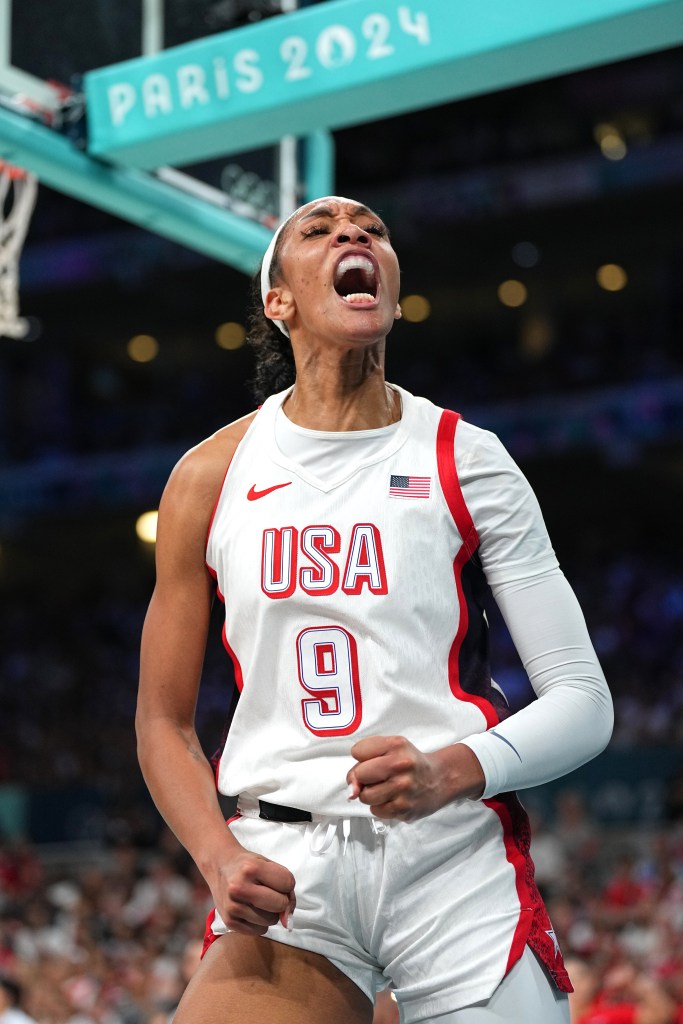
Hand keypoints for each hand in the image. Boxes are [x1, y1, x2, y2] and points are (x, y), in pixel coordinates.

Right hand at [208, 843, 295, 935]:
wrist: (219, 866)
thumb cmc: (247, 865)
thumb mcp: (267, 864)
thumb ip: (285, 887)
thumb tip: (287, 922)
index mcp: (251, 868)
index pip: (287, 883)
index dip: (287, 884)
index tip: (277, 881)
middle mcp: (239, 888)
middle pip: (280, 905)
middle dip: (280, 900)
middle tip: (269, 892)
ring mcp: (232, 906)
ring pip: (271, 920)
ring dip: (270, 913)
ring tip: (257, 900)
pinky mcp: (229, 922)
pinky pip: (259, 930)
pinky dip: (260, 923)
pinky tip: (250, 909)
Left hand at [346, 736, 484, 821]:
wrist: (439, 780)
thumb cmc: (410, 764)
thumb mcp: (391, 749)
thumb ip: (364, 762)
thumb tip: (351, 791)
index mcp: (396, 745)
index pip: (357, 751)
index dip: (362, 758)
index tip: (374, 760)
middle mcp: (401, 765)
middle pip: (359, 774)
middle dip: (364, 778)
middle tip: (378, 777)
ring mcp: (403, 788)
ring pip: (365, 796)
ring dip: (371, 794)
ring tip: (386, 788)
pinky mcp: (404, 809)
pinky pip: (376, 810)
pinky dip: (380, 806)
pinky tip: (393, 799)